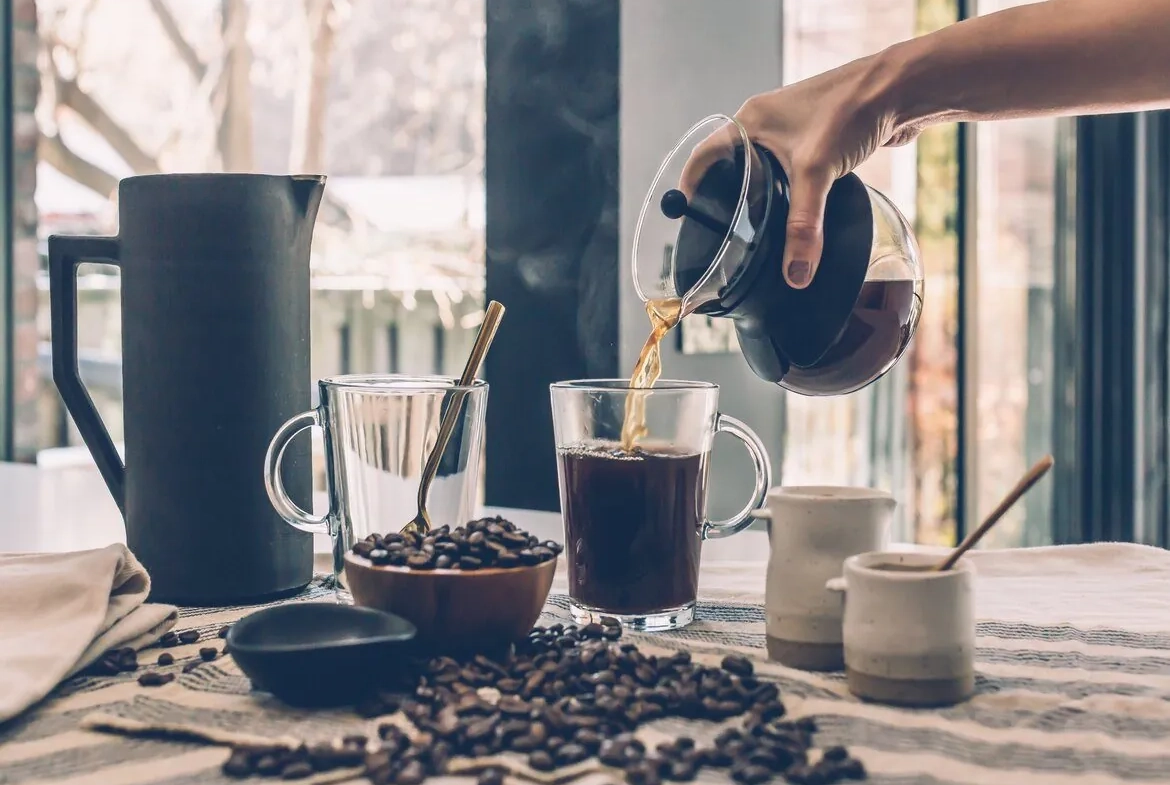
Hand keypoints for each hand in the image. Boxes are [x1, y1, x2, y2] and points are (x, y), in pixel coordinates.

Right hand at [682, 53, 910, 288]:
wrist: (901, 88)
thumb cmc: (851, 108)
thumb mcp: (817, 172)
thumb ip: (803, 226)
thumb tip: (795, 274)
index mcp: (749, 121)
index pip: (704, 157)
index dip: (691, 187)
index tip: (685, 216)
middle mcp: (766, 124)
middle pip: (732, 167)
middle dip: (727, 198)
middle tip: (723, 232)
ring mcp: (792, 132)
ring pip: (764, 171)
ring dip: (762, 197)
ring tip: (757, 230)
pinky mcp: (818, 141)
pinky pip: (793, 173)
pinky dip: (790, 194)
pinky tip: (797, 215)